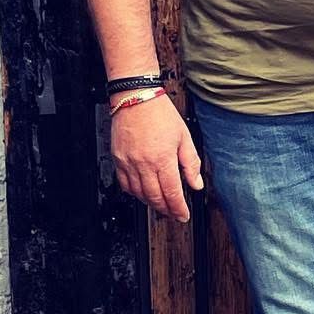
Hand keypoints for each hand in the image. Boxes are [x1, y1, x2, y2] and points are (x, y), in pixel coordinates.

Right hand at [111, 95, 203, 221]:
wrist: (136, 98)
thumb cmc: (160, 113)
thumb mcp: (184, 137)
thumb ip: (191, 163)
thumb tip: (196, 184)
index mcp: (163, 158)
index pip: (172, 193)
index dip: (178, 208)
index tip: (183, 215)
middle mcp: (144, 164)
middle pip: (155, 197)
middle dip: (166, 210)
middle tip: (173, 214)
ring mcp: (128, 163)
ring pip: (139, 194)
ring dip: (150, 203)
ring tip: (161, 204)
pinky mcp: (118, 159)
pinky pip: (124, 184)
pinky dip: (134, 193)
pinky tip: (142, 192)